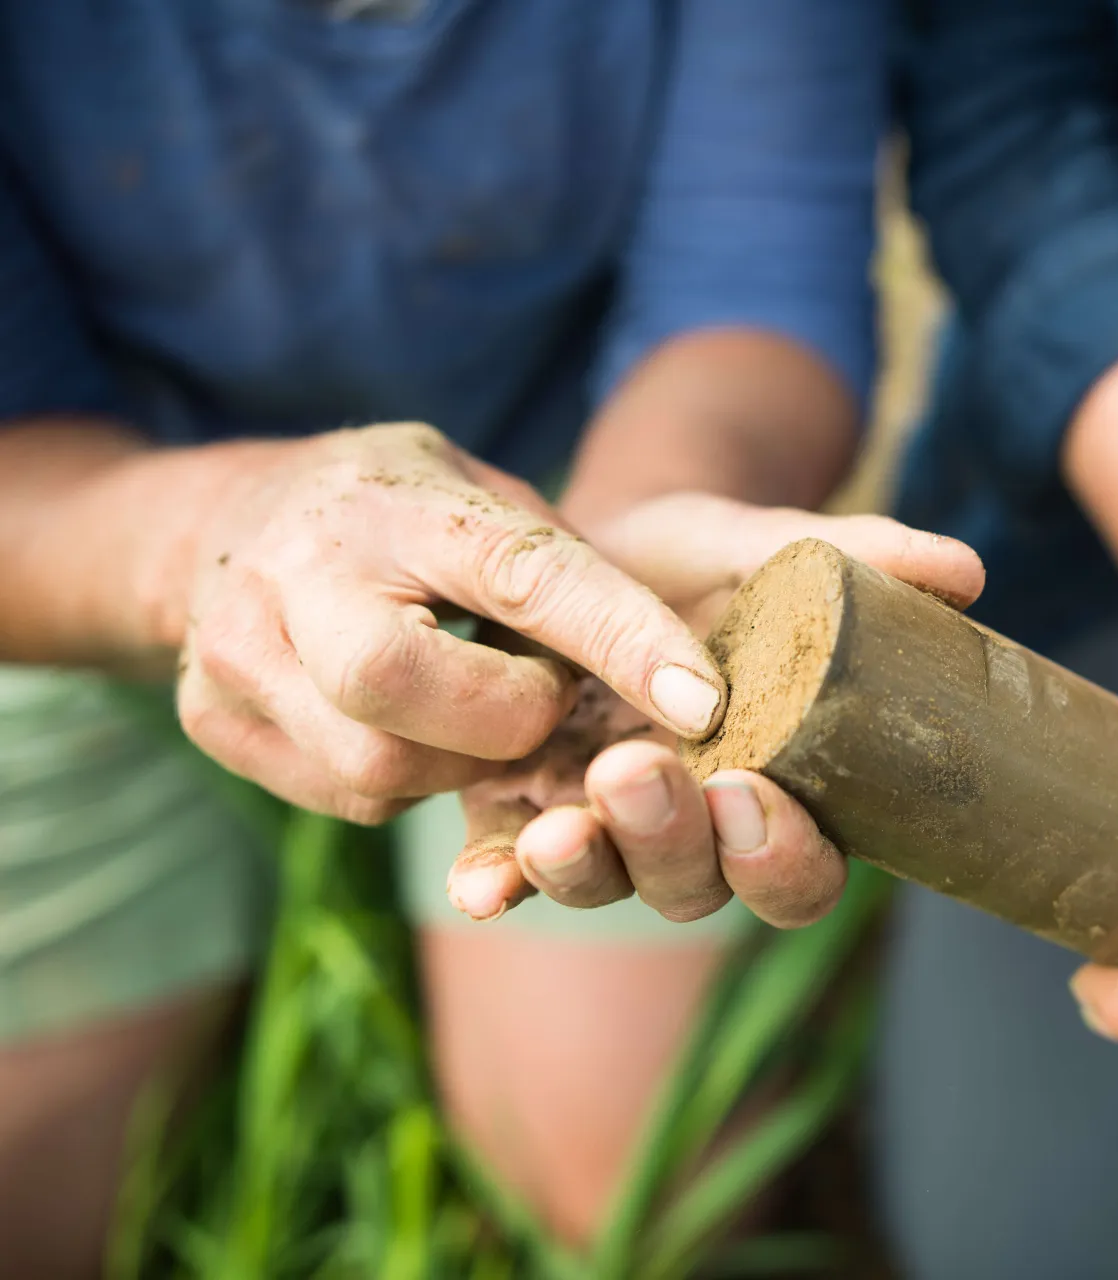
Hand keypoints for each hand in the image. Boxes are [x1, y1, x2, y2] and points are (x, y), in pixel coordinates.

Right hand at [172, 423, 729, 822]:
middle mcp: (295, 570)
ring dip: (467, 763)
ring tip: (483, 712)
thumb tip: (682, 674)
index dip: (619, 638)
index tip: (701, 698)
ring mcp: (234, 651)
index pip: (521, 573)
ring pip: (378, 768)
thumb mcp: (482, 492)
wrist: (228, 521)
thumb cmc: (401, 510)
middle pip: (398, 689)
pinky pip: (350, 800)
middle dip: (505, 720)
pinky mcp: (213, 723)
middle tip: (543, 700)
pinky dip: (415, 782)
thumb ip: (562, 567)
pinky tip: (421, 730)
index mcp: (395, 500)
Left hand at [444, 493, 984, 926]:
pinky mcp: (520, 813)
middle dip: (670, 846)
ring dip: (584, 871)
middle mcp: (693, 831)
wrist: (582, 542)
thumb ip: (861, 559)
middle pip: (698, 889)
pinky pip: (507, 871)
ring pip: (603, 885)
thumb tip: (965, 573)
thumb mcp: (766, 547)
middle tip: (635, 774)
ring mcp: (604, 829)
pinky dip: (497, 883)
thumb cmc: (696, 560)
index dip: (783, 858)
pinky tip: (476, 887)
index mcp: (774, 789)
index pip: (801, 871)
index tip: (755, 793)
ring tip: (557, 829)